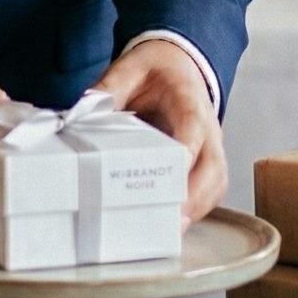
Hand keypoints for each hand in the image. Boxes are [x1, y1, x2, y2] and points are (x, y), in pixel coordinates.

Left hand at [96, 40, 225, 223]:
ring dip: (197, 209)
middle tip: (171, 220)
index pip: (193, 128)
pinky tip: (171, 226)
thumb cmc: (155, 69)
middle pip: (214, 166)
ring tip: (169, 233)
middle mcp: (208, 127)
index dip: (184, 153)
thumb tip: (80, 115)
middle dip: (195, 196)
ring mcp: (210, 147)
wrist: (178, 63)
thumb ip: (108, 90)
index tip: (171, 175)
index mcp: (188, 100)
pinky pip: (210, 190)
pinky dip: (196, 210)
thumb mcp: (129, 67)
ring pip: (217, 182)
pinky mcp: (205, 162)